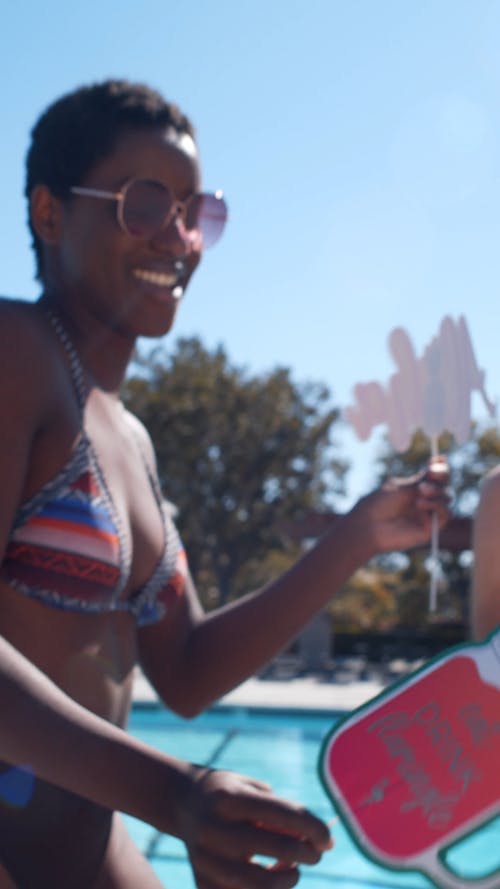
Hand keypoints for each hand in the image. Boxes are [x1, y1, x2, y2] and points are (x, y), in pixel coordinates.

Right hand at [179, 767, 332, 887]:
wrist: (183, 802)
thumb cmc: (231, 793)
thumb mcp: (252, 789)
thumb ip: (282, 812)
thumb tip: (322, 841)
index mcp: (229, 798)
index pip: (284, 813)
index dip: (313, 827)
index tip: (329, 838)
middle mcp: (214, 828)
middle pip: (278, 848)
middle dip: (308, 853)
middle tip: (317, 852)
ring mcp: (205, 859)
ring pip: (262, 884)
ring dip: (289, 879)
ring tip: (293, 868)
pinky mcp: (201, 883)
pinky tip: (270, 875)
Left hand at [351, 457, 450, 555]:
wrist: (370, 525)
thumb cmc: (381, 504)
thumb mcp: (403, 487)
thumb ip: (423, 479)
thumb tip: (441, 462)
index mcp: (416, 487)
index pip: (436, 476)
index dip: (441, 467)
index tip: (439, 459)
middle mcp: (424, 499)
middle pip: (445, 485)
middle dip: (441, 477)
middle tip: (432, 474)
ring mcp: (428, 513)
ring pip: (447, 498)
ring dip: (437, 492)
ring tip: (420, 492)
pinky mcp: (430, 528)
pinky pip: (445, 515)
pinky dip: (437, 506)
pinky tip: (420, 504)